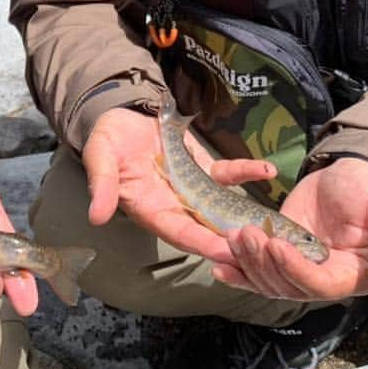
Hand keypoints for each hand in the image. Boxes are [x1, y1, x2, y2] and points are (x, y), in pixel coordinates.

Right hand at [82, 106, 275, 265]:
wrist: (121, 117)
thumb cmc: (107, 140)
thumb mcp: (100, 157)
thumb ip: (102, 185)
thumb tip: (96, 216)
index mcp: (149, 209)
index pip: (177, 232)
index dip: (200, 242)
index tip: (223, 251)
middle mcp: (174, 206)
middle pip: (206, 229)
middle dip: (233, 239)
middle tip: (262, 248)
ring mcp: (192, 190)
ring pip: (223, 207)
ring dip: (246, 215)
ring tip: (271, 222)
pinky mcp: (204, 170)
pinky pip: (228, 175)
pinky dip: (246, 172)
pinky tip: (267, 170)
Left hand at [210, 157, 367, 300]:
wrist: (349, 172)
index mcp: (352, 275)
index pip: (320, 284)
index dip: (297, 270)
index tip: (277, 245)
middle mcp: (324, 279)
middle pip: (288, 286)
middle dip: (264, 263)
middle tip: (247, 234)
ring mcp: (300, 269)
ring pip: (268, 280)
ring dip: (247, 263)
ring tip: (233, 238)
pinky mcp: (281, 254)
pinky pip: (257, 269)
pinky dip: (238, 268)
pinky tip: (220, 262)